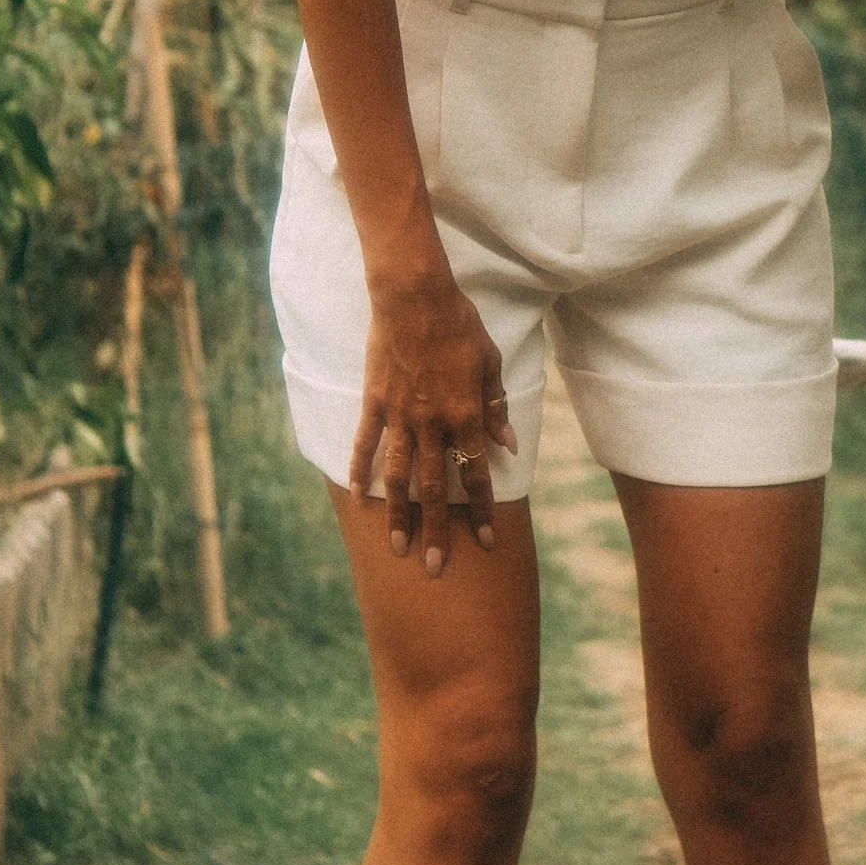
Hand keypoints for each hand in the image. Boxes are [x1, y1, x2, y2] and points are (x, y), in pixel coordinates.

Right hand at [352, 261, 514, 574]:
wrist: (414, 296)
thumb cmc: (459, 326)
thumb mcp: (490, 363)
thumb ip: (496, 408)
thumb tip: (507, 447)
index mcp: (465, 414)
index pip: (475, 473)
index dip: (481, 510)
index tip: (485, 542)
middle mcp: (432, 422)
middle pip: (434, 487)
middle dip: (437, 530)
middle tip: (436, 568)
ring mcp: (399, 414)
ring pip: (397, 476)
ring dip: (398, 515)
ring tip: (397, 547)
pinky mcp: (373, 402)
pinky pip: (365, 443)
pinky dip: (360, 471)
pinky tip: (358, 498)